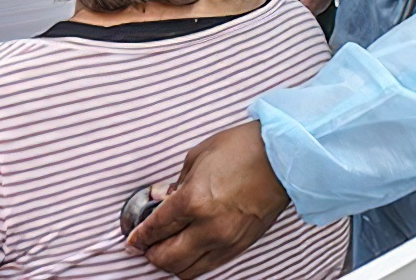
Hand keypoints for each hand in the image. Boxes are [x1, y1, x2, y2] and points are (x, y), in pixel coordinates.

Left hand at [127, 122, 289, 278]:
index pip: (156, 229)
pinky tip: (187, 252)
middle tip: (144, 246)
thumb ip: (177, 184)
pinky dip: (192, 264)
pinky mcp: (240, 246)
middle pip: (167, 258)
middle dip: (150, 254)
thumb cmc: (244, 148)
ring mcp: (226, 240)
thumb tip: (162, 202)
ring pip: (187, 271)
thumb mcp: (199, 157)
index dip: (139, 236)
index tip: (132, 239)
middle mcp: (208, 226)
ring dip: (170, 264)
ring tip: (165, 251)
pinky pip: (208, 267)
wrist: (283, 156)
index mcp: (194, 200)